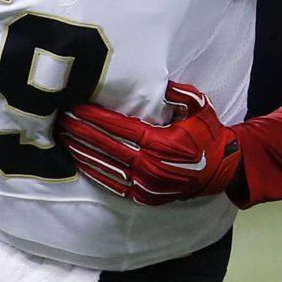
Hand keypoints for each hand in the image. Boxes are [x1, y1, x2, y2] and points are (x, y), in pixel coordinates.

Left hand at [58, 81, 239, 205]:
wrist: (221, 171)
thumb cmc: (208, 135)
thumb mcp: (201, 108)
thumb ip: (182, 95)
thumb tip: (165, 85)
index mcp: (160, 143)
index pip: (119, 128)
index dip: (95, 118)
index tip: (76, 108)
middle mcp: (150, 165)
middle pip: (106, 146)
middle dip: (81, 132)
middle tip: (61, 120)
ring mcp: (145, 184)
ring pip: (105, 166)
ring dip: (82, 151)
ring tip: (63, 138)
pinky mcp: (144, 196)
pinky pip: (113, 184)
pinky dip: (95, 172)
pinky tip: (80, 161)